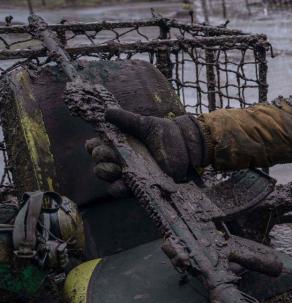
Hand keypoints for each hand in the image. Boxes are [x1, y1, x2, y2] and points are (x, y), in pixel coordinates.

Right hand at [86, 109, 206, 195]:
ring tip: (114, 167)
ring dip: (106, 173)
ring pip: (109, 178)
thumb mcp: (146, 124)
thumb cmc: (166, 133)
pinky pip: (124, 190)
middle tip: (109, 153)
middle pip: (100, 163)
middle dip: (100, 158)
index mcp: (119, 144)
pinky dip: (119, 188)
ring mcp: (130, 173)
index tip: (93, 143)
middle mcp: (121, 160)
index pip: (97, 147)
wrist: (187, 146)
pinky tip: (120, 184)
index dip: (92, 147)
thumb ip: (127, 120)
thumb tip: (107, 112)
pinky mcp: (141, 184)